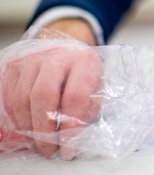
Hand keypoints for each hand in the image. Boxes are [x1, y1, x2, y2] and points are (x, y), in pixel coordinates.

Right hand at [0, 31, 102, 158]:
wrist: (67, 50)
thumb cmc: (83, 73)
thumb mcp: (97, 88)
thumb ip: (87, 111)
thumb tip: (72, 139)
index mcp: (83, 60)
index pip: (75, 96)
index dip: (69, 127)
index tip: (67, 148)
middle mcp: (56, 56)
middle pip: (43, 96)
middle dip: (44, 130)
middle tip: (49, 150)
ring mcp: (32, 59)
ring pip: (21, 99)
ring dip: (28, 128)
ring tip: (39, 143)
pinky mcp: (15, 66)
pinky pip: (9, 98)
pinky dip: (17, 119)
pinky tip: (28, 128)